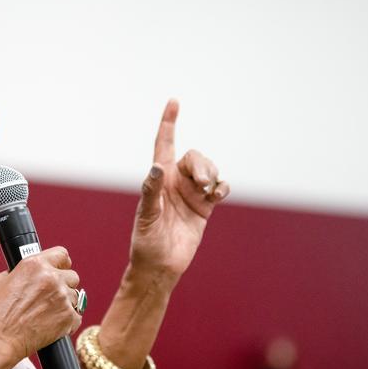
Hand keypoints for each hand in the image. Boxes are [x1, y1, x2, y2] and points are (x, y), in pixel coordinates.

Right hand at [0, 247, 82, 363]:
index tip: (59, 269)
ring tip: (49, 312)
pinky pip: (77, 315)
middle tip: (51, 295)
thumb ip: (18, 272)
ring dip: (66, 302)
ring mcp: (62, 298)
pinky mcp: (68, 318)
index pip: (62, 254)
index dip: (60, 263)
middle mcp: (52, 278)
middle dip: (63, 284)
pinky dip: (68, 320)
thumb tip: (26, 274)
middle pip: (72, 276)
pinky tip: (53, 323)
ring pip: (76, 296)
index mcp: (35, 265)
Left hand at [129, 99, 229, 278]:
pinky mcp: (204, 207)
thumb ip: (151, 193)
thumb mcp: (146, 217)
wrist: (161, 266)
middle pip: (195, 157)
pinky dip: (222, 186)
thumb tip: (157, 169)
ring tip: (208, 191)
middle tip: (203, 183)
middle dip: (202, 165)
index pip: (163, 145)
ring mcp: (191, 194)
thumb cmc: (146, 242)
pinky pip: (219, 186)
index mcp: (158, 180)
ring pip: (209, 169)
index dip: (168, 123)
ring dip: (212, 174)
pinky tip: (217, 195)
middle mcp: (175, 182)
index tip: (174, 102)